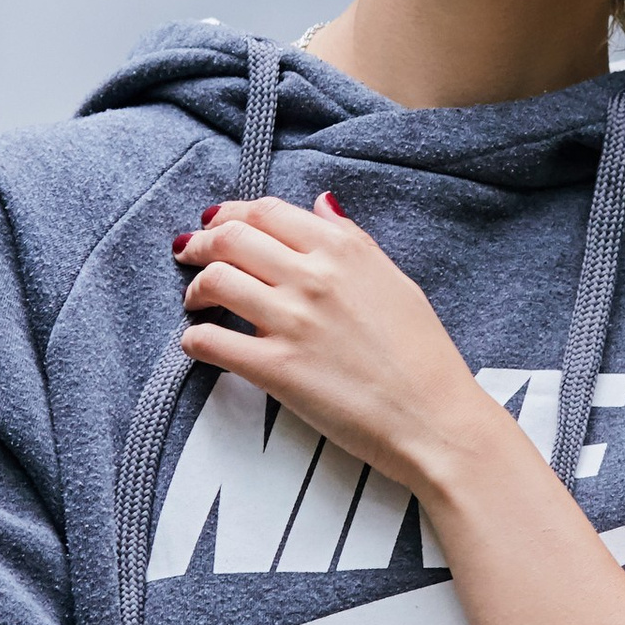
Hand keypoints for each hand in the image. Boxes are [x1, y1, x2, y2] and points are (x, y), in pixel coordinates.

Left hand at [175, 194, 493, 491]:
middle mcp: (314, 277)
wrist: (435, 419)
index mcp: (343, 250)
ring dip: (195, 290)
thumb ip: (353, 239)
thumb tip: (322, 204)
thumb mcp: (396, 280)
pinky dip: (194, 340)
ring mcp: (292, 322)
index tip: (215, 224)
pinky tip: (197, 344)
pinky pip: (212, 342)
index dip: (230, 214)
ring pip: (215, 282)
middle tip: (189, 255)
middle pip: (230, 239)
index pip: (266, 212)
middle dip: (200, 244)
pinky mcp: (276, 369)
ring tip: (197, 301)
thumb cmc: (423, 355)